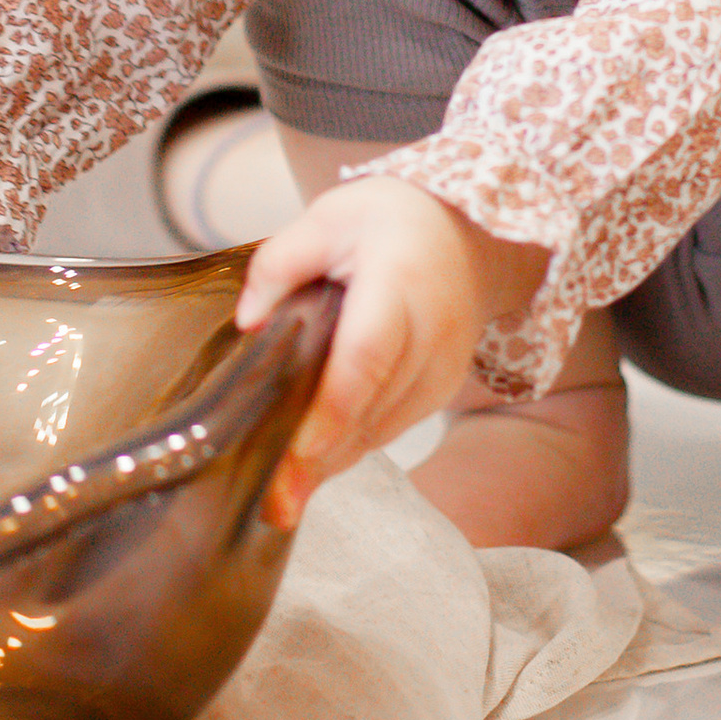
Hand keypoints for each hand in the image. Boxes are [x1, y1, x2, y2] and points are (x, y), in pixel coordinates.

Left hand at [236, 173, 548, 528]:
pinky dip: (351, 447)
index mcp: (399, 283)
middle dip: (319, 459)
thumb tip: (249, 323)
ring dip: (332, 463)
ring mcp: (442, 368)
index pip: (367, 357)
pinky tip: (312, 466)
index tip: (300, 449)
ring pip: (381, 428)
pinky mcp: (441, 389)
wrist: (471, 234)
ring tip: (281, 500)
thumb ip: (280, 262)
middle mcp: (431, 334)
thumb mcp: (329, 216)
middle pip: (372, 408)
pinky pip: (391, 427)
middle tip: (273, 503)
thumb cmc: (394, 221)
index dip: (335, 409)